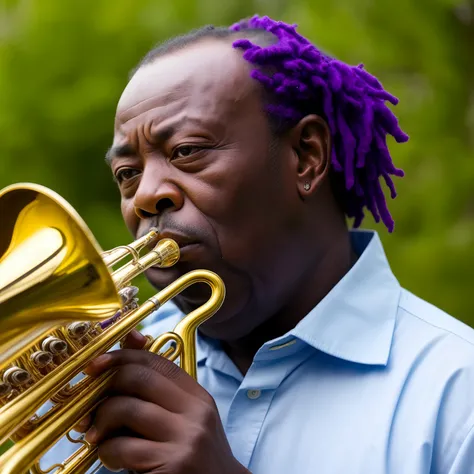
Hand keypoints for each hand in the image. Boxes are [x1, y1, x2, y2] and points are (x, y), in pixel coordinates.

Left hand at [79, 332, 248, 473]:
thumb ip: (159, 389)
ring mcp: (186, 438)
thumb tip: (132, 338)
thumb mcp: (184, 419)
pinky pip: (123, 446)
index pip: (157, 361)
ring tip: (97, 437)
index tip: (95, 365)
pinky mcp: (172, 465)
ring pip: (126, 408)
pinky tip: (111, 459)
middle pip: (139, 378)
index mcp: (197, 397)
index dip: (122, 356)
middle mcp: (195, 412)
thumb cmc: (195, 457)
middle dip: (105, 386)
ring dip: (100, 421)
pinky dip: (106, 451)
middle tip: (89, 406)